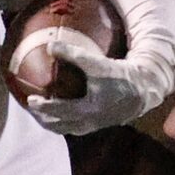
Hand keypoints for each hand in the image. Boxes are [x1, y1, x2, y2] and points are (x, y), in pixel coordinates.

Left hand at [16, 27, 174, 134]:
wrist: (143, 89)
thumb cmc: (119, 74)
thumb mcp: (97, 63)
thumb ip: (73, 54)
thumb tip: (49, 45)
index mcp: (88, 108)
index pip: (59, 111)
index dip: (43, 107)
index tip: (30, 100)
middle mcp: (90, 121)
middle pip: (59, 126)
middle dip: (43, 119)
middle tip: (32, 109)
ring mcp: (95, 125)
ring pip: (67, 129)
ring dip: (52, 123)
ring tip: (40, 114)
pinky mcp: (100, 124)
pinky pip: (76, 127)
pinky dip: (64, 122)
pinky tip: (58, 114)